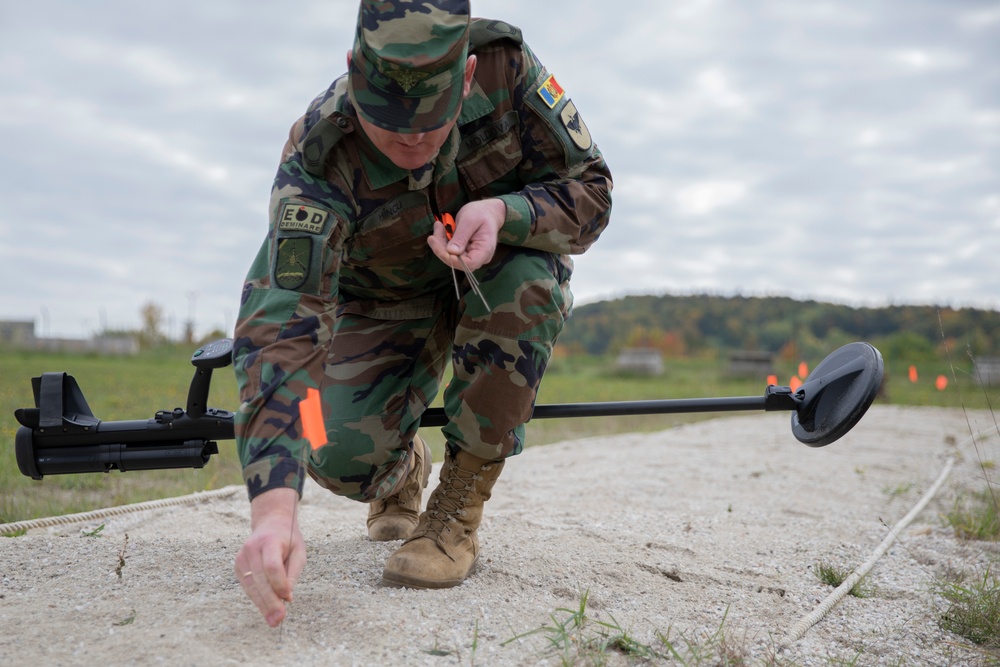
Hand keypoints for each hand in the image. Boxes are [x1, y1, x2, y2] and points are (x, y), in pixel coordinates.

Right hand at [234, 487, 305, 626]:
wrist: (270, 523)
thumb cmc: (288, 539)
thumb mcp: (298, 551)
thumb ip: (293, 572)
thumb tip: (286, 597)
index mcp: (269, 541)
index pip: (272, 566)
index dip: (279, 584)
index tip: (288, 599)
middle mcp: (251, 548)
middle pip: (259, 579)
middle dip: (270, 601)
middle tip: (278, 620)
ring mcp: (242, 557)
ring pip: (251, 586)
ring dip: (262, 605)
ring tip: (273, 621)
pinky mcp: (237, 566)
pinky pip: (248, 586)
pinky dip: (257, 598)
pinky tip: (266, 609)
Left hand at [428, 198, 504, 270]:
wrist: (486, 211)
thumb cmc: (481, 213)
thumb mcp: (470, 220)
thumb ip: (461, 236)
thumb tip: (451, 251)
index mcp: (485, 250)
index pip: (469, 263)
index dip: (452, 259)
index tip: (438, 246)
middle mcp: (478, 257)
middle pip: (457, 262)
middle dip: (442, 249)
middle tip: (433, 235)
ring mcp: (470, 255)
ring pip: (451, 257)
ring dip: (440, 244)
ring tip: (438, 226)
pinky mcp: (463, 252)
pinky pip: (450, 251)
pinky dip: (442, 241)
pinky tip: (440, 228)